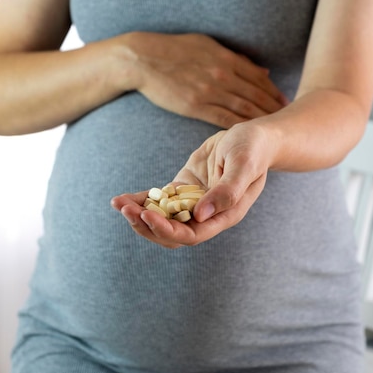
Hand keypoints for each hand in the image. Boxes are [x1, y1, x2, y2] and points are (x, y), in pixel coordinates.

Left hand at [111, 122, 274, 247]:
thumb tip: (200, 215)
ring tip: (118, 203)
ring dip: (139, 215)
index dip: (167, 230)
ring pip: (162, 220)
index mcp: (224, 215)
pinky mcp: (184, 189)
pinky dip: (141, 200)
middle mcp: (207, 215)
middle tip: (126, 209)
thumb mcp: (244, 165)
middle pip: (171, 234)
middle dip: (146, 225)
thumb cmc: (253, 149)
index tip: (146, 215)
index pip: (192, 235)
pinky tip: (122, 198)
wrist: (254, 137)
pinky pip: (159, 201)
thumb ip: (227, 192)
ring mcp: (193, 203)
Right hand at [126, 32, 287, 127]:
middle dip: (273, 108)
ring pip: (243, 108)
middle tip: (287, 119)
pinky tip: (249, 133)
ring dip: (260, 119)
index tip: (285, 102)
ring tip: (273, 129)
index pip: (258, 78)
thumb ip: (236, 59)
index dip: (273, 91)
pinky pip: (223, 118)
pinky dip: (239, 126)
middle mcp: (222, 75)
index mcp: (226, 59)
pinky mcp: (196, 106)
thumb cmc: (175, 49)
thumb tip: (263, 72)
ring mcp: (209, 91)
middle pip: (255, 95)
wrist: (144, 59)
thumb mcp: (208, 45)